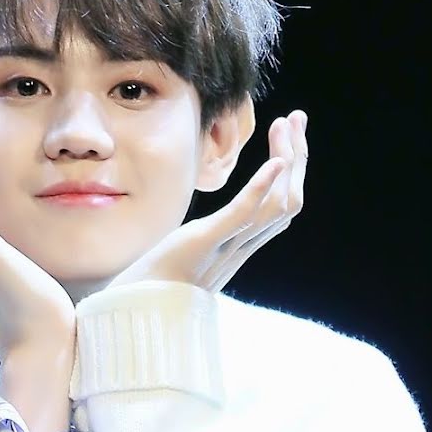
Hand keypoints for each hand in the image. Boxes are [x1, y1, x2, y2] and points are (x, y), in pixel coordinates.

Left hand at [106, 111, 307, 293]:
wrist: (133, 312)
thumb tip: (207, 221)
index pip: (282, 206)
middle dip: (298, 157)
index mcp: (239, 247)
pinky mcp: (206, 243)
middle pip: (290, 201)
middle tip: (297, 119)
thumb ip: (206, 235)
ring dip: (288, 160)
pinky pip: (245, 216)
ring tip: (287, 125)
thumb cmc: (153, 283)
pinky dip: (263, 188)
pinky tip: (276, 161)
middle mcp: (241, 248)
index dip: (292, 171)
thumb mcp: (187, 250)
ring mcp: (227, 247)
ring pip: (279, 205)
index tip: (288, 137)